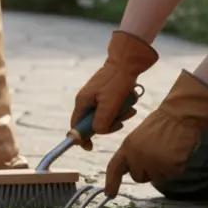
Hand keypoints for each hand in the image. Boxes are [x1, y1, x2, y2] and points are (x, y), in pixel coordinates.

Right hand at [71, 30, 158, 149]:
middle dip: (109, 124)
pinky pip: (114, 107)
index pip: (76, 126)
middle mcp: (87, 100)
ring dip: (119, 115)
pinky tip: (131, 100)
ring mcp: (98, 96)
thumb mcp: (109, 104)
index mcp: (82, 102)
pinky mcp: (108, 93)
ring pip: (107, 115)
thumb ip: (100, 122)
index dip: (81, 138)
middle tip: (121, 121)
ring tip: (130, 108)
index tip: (90, 147)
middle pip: (94, 122)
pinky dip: (123, 107)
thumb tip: (96, 134)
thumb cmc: (118, 80)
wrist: (129, 59)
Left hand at [103, 70, 207, 196]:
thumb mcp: (139, 137)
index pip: (114, 168)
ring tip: (168, 150)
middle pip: (138, 177)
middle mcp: (137, 157)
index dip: (111, 182)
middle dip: (147, 171)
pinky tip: (177, 152)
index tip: (109, 194)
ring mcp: (153, 162)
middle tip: (157, 155)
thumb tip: (131, 170)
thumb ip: (133, 153)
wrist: (180, 115)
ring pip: (156, 178)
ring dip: (163, 169)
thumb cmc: (162, 124)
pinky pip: (172, 174)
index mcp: (127, 147)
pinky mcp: (169, 166)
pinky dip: (176, 166)